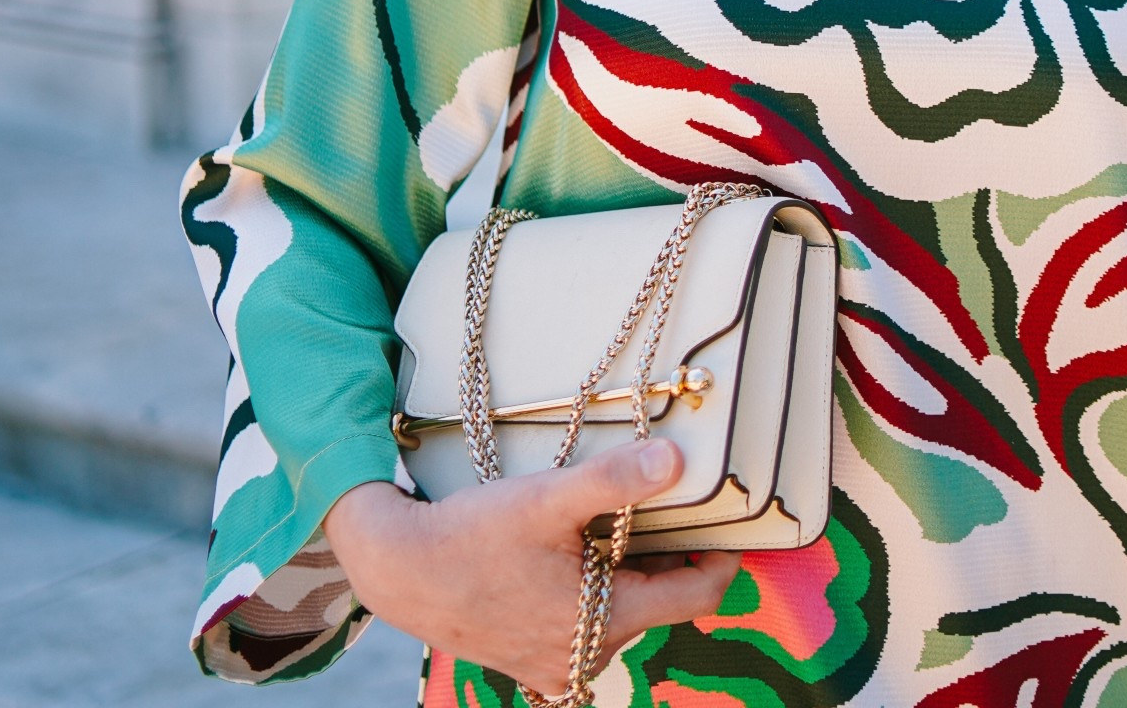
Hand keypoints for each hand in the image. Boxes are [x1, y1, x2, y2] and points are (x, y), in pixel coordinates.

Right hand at [325, 440, 738, 696]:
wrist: (400, 569)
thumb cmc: (472, 535)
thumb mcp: (547, 499)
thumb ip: (613, 480)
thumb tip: (676, 460)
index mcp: (607, 622)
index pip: (696, 598)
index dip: (720, 559)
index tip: (726, 520)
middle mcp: (589, 657)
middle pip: (659, 604)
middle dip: (670, 559)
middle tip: (670, 507)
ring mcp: (557, 666)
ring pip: (622, 616)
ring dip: (630, 575)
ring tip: (619, 525)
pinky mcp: (530, 663)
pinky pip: (585, 631)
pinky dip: (594, 596)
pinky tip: (574, 558)